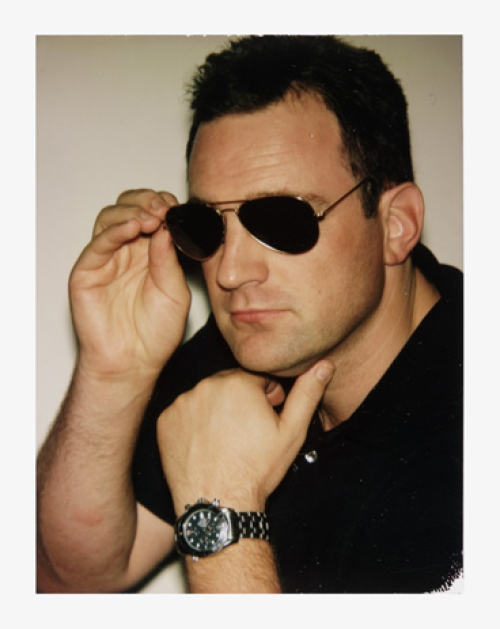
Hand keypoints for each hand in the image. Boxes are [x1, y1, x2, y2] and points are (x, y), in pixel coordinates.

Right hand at [69, 190, 190, 377]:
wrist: (134, 363)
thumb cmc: (155, 333)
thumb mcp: (174, 292)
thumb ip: (169, 259)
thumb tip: (167, 226)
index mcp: (150, 254)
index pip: (153, 215)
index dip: (164, 206)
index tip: (178, 208)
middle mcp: (127, 252)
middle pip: (130, 208)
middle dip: (148, 201)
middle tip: (164, 208)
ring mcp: (106, 260)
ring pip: (111, 218)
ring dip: (132, 211)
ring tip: (152, 218)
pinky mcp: (87, 271)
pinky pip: (98, 243)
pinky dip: (114, 230)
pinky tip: (133, 228)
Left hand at [157, 361, 333, 513]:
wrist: (219, 505)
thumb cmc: (257, 469)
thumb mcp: (291, 432)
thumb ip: (307, 393)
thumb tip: (324, 364)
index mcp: (238, 382)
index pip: (256, 377)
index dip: (266, 397)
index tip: (266, 418)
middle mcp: (206, 386)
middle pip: (229, 384)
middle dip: (240, 400)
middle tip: (247, 432)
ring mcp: (182, 403)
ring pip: (206, 396)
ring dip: (216, 409)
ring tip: (227, 440)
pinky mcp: (165, 420)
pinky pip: (184, 412)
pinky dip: (194, 423)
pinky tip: (206, 444)